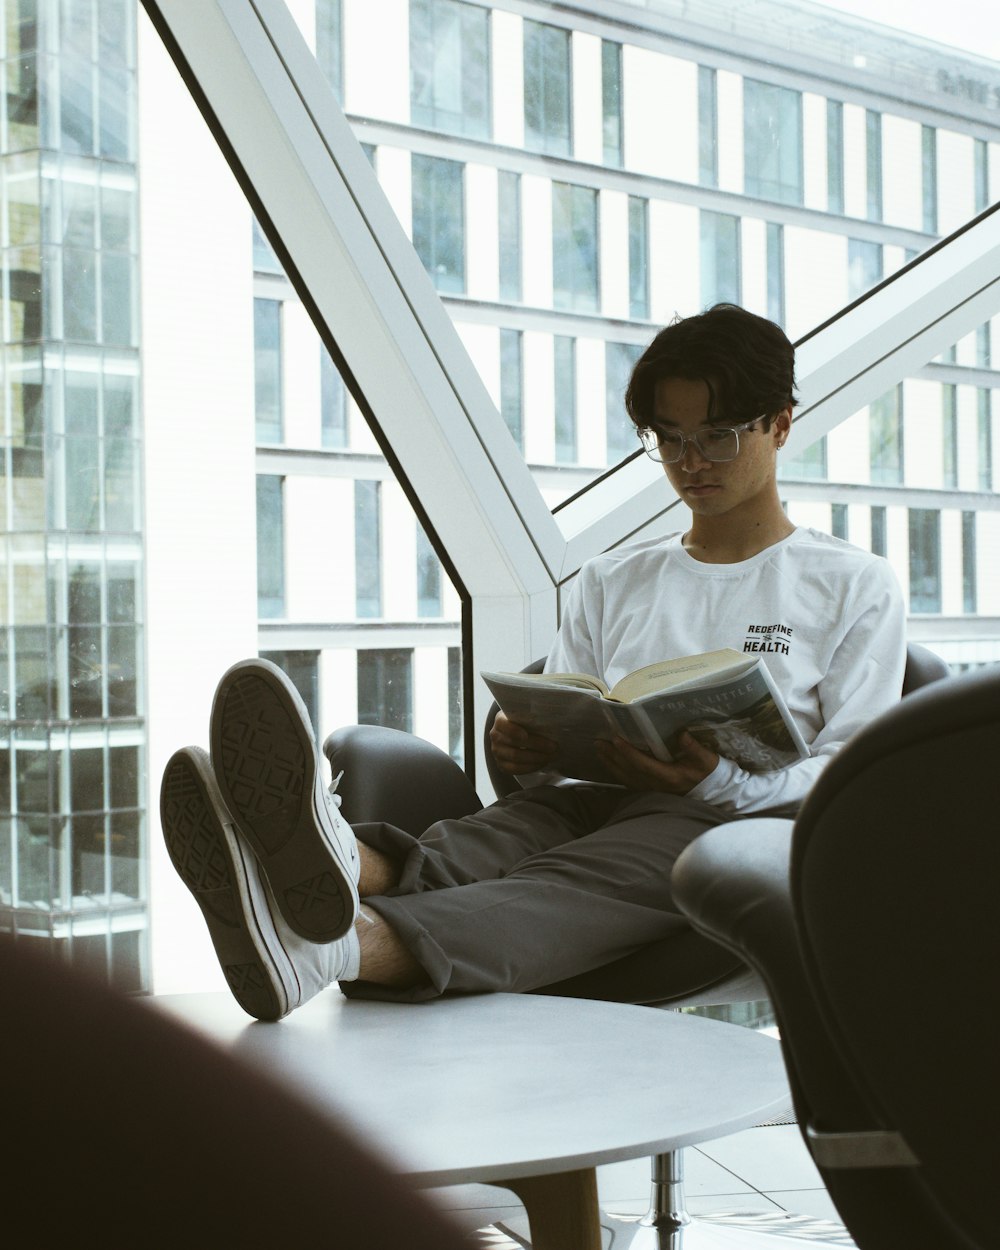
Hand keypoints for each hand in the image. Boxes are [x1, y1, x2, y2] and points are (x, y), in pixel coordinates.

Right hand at [490, 711, 557, 774]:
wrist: (516, 735)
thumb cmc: (525, 723)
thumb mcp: (526, 716)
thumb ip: (533, 718)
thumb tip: (552, 721)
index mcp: (500, 721)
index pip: (503, 725)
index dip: (513, 730)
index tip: (526, 735)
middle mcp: (496, 736)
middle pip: (514, 743)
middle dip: (537, 745)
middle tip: (554, 747)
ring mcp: (497, 752)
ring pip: (516, 757)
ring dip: (537, 757)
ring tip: (552, 755)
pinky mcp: (502, 765)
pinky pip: (516, 769)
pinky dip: (531, 767)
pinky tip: (543, 763)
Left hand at [595, 731, 718, 794]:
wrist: (714, 793)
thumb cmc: (709, 773)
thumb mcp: (707, 759)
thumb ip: (693, 748)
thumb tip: (682, 733)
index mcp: (669, 776)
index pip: (643, 764)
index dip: (628, 752)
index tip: (616, 739)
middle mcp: (657, 785)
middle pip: (629, 770)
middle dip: (612, 756)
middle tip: (599, 742)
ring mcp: (653, 790)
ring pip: (626, 777)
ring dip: (611, 763)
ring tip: (599, 749)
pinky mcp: (651, 790)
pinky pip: (629, 782)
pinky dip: (617, 772)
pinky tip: (609, 763)